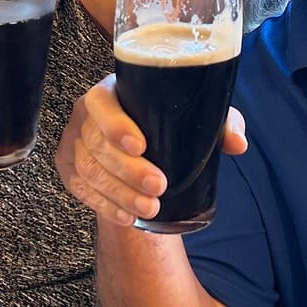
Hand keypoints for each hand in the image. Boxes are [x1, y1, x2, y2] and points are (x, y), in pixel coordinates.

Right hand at [56, 76, 247, 226]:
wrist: (139, 142)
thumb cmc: (165, 121)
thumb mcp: (193, 116)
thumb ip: (219, 122)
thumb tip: (237, 143)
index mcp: (111, 90)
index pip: (102, 103)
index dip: (116, 125)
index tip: (141, 146)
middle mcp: (86, 114)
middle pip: (97, 143)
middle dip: (128, 170)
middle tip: (159, 188)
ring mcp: (74, 141)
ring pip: (89, 170)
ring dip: (118, 194)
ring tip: (148, 208)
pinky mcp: (69, 167)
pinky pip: (80, 189)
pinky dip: (104, 205)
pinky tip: (126, 216)